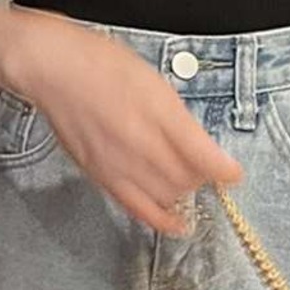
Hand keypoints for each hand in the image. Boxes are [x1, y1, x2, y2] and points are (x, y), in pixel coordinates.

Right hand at [2, 6, 243, 237]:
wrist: (56, 69)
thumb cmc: (103, 65)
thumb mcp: (154, 81)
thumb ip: (179, 118)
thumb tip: (201, 148)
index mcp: (160, 112)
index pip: (204, 156)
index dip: (225, 171)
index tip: (234, 173)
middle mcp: (142, 142)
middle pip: (188, 180)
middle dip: (202, 177)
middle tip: (202, 167)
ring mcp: (120, 162)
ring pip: (168, 196)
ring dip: (183, 192)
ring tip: (183, 180)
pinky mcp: (102, 176)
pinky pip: (138, 208)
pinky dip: (161, 220)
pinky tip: (176, 224)